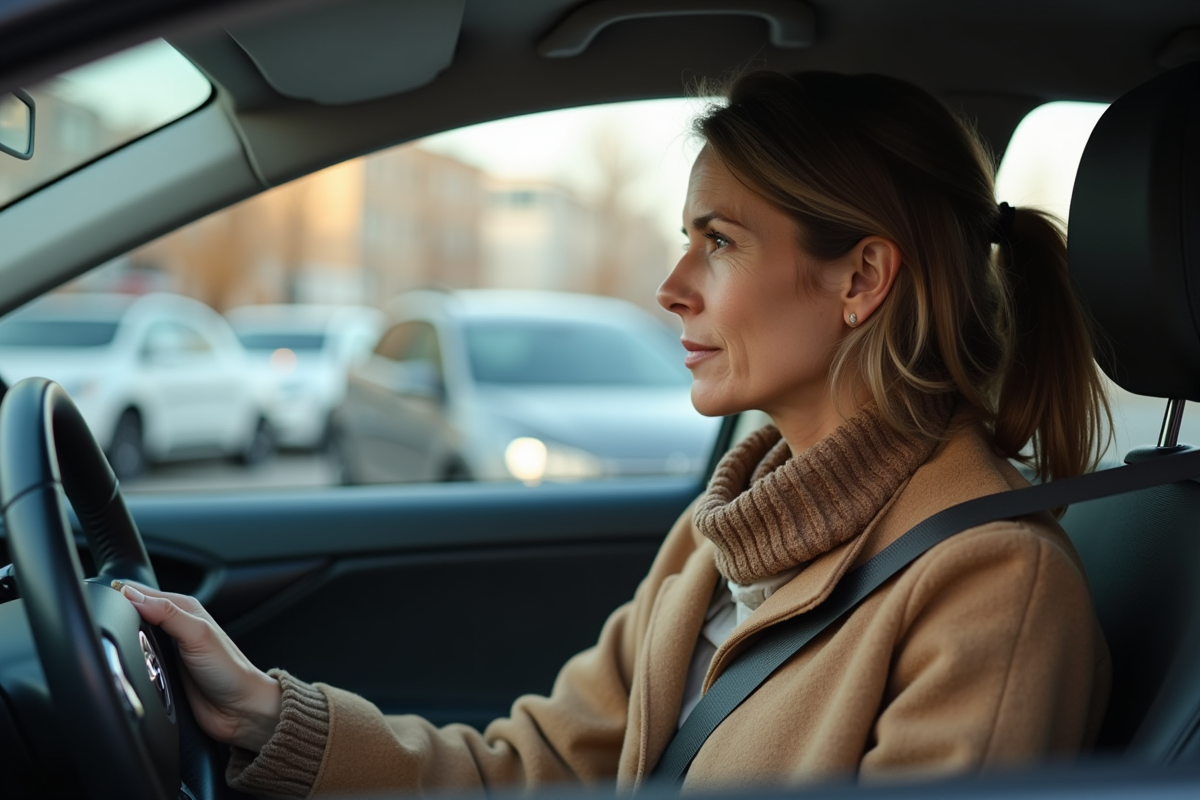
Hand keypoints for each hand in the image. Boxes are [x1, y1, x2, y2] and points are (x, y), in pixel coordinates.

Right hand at [114, 581, 281, 751]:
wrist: (238, 710)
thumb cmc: (229, 670)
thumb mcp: (198, 634)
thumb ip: (167, 613)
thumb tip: (132, 596)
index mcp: (183, 609)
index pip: (142, 592)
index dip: (121, 594)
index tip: (102, 601)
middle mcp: (174, 626)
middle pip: (132, 614)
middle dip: (116, 617)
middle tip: (101, 624)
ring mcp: (165, 650)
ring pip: (130, 639)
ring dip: (120, 641)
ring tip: (108, 644)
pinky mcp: (160, 672)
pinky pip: (135, 662)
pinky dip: (126, 661)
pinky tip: (121, 665)